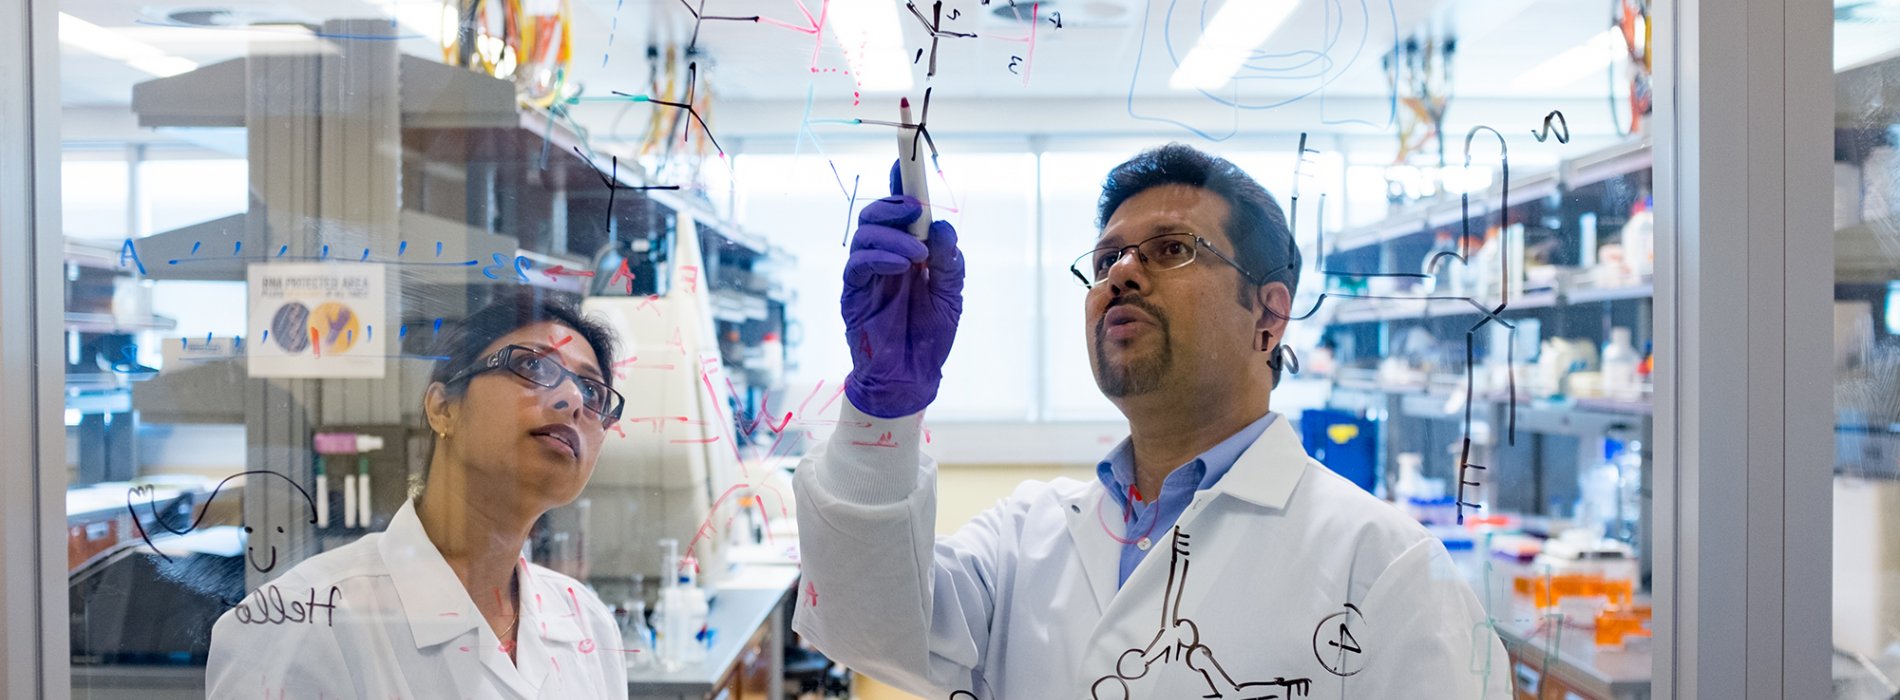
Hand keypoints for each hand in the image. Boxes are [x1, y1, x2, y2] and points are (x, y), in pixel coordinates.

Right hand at [841, 162, 964, 418]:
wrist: (913, 377)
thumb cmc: (932, 336)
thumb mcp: (952, 294)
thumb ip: (949, 260)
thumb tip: (942, 227)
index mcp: (907, 251)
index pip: (900, 210)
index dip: (901, 182)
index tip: (907, 157)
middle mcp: (883, 257)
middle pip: (876, 214)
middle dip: (895, 203)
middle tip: (917, 210)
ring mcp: (866, 275)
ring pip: (865, 233)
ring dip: (892, 234)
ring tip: (918, 253)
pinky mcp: (853, 294)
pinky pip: (857, 264)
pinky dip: (879, 257)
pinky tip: (901, 265)